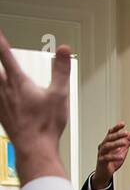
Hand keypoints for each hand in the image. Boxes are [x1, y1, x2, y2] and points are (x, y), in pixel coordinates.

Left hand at [0, 28, 70, 182]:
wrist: (34, 147)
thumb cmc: (46, 124)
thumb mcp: (59, 95)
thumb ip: (61, 70)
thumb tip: (64, 50)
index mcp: (18, 82)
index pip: (5, 55)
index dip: (0, 42)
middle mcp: (4, 89)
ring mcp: (0, 101)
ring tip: (0, 74)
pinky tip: (1, 94)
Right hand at [91, 122, 129, 188]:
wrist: (104, 173)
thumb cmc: (112, 160)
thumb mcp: (122, 149)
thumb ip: (128, 140)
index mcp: (108, 142)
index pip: (111, 133)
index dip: (116, 128)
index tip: (123, 123)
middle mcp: (103, 146)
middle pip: (109, 138)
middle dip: (117, 135)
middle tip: (126, 133)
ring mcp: (101, 153)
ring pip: (107, 146)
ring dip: (116, 144)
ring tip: (124, 143)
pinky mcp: (101, 161)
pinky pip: (107, 158)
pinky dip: (114, 157)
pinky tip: (121, 156)